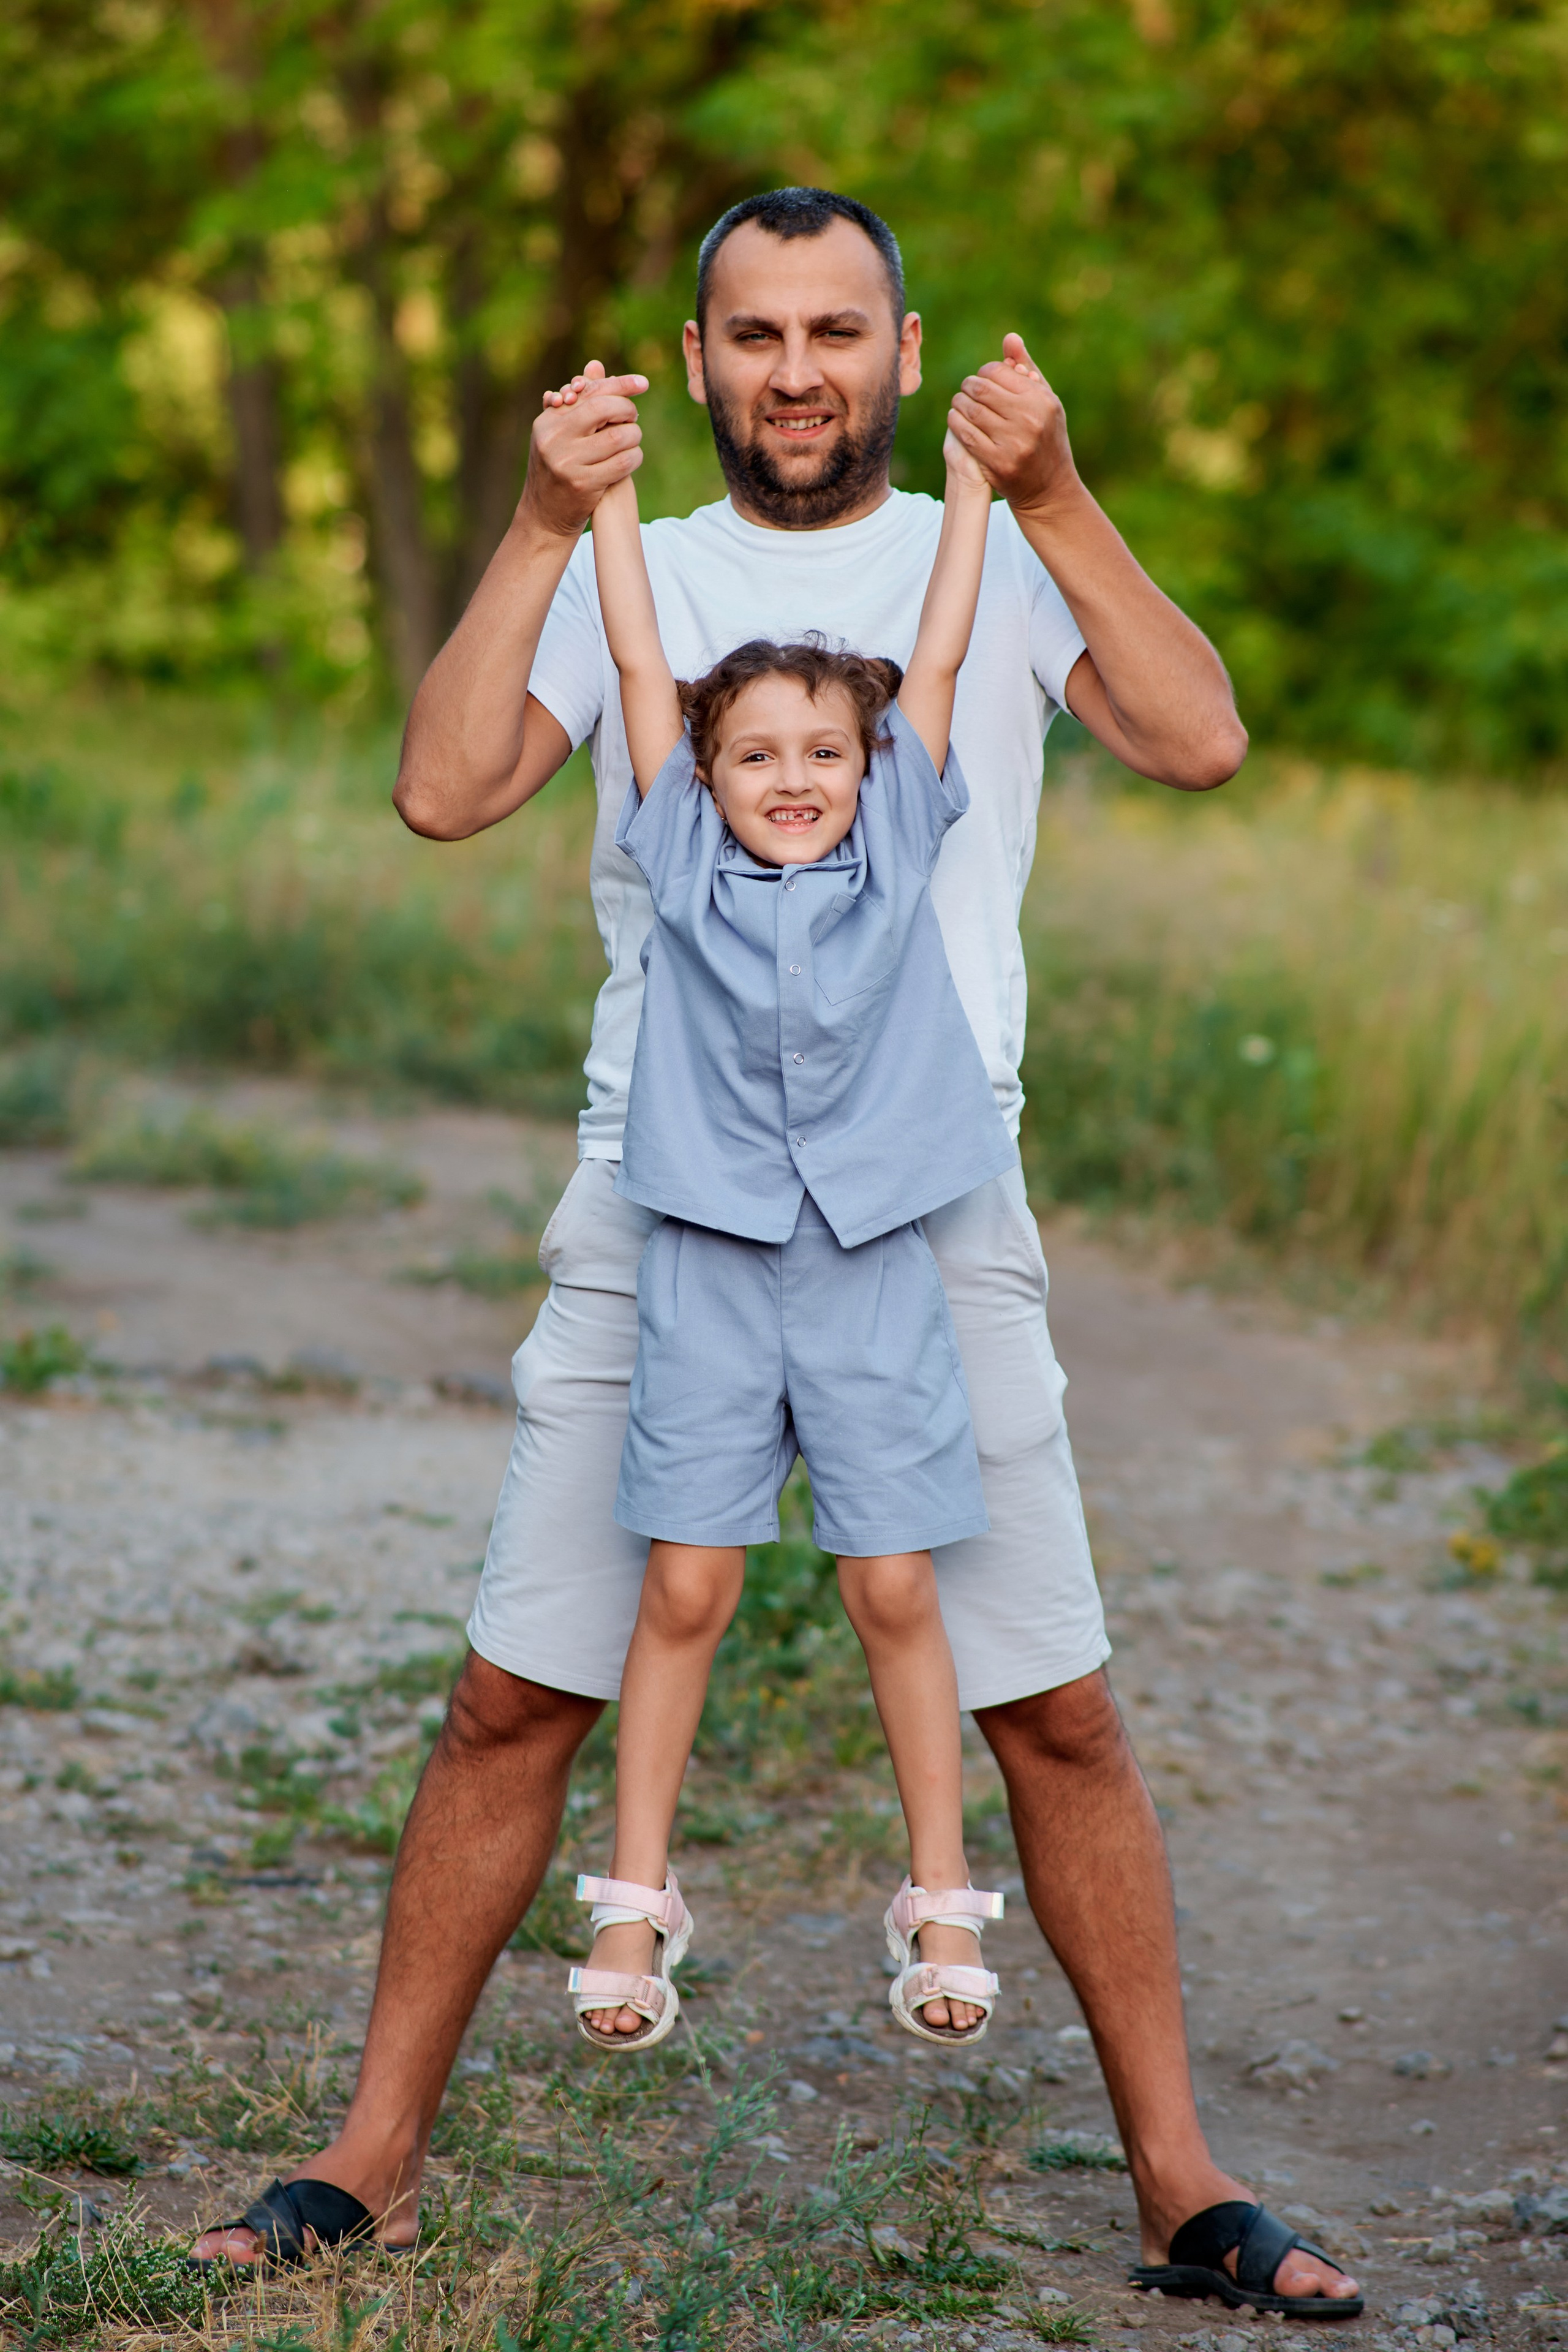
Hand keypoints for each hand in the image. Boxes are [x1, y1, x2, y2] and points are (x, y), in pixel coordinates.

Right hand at [521, 358, 648, 539]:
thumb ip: (580, 402)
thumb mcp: (561, 434)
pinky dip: (634, 457)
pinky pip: (623, 463)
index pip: (589, 392)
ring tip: (631, 439)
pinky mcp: (583, 484)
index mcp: (548, 421)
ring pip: (618, 436)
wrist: (544, 516)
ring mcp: (568, 463)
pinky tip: (632, 458)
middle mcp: (554, 439)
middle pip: (604, 408)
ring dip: (634, 436)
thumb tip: (596, 366)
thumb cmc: (557, 469)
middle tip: (633, 418)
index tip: (643, 384)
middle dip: (627, 410)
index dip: (619, 384)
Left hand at [948, 333, 1077, 519]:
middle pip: (981, 389)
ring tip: (959, 404)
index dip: (985, 373)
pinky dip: (955, 424)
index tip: (982, 379)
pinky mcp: (998, 464)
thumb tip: (1009, 338)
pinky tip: (956, 421)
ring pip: (970, 411)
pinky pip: (966, 435)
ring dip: (958, 404)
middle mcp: (1029, 420)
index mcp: (1041, 400)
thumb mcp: (1045, 401)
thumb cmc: (1046, 437)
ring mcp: (1013, 444)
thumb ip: (1026, 369)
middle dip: (968, 386)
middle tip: (965, 390)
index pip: (998, 372)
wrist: (1049, 487)